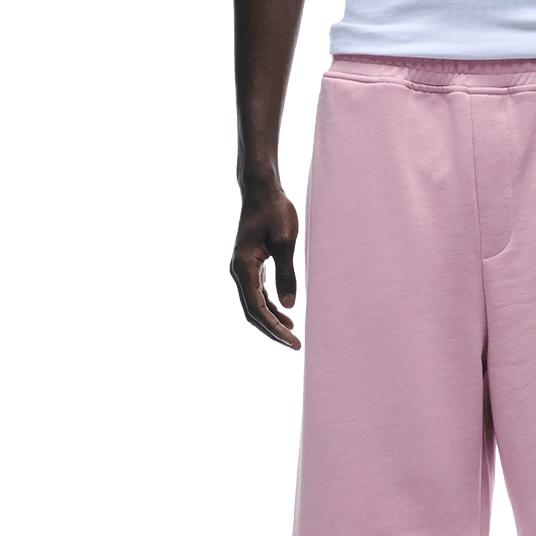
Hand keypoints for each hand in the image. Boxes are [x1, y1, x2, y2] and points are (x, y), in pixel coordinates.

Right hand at [230, 185, 301, 350]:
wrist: (262, 191)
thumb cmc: (274, 212)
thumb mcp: (285, 243)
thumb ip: (286, 274)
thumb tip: (289, 306)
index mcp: (245, 267)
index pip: (258, 308)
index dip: (275, 327)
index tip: (294, 341)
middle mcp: (240, 271)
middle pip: (254, 311)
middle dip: (273, 329)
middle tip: (295, 344)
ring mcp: (243, 269)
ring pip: (255, 303)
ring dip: (272, 319)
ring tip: (292, 333)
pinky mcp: (250, 265)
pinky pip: (257, 292)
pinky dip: (270, 305)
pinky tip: (285, 312)